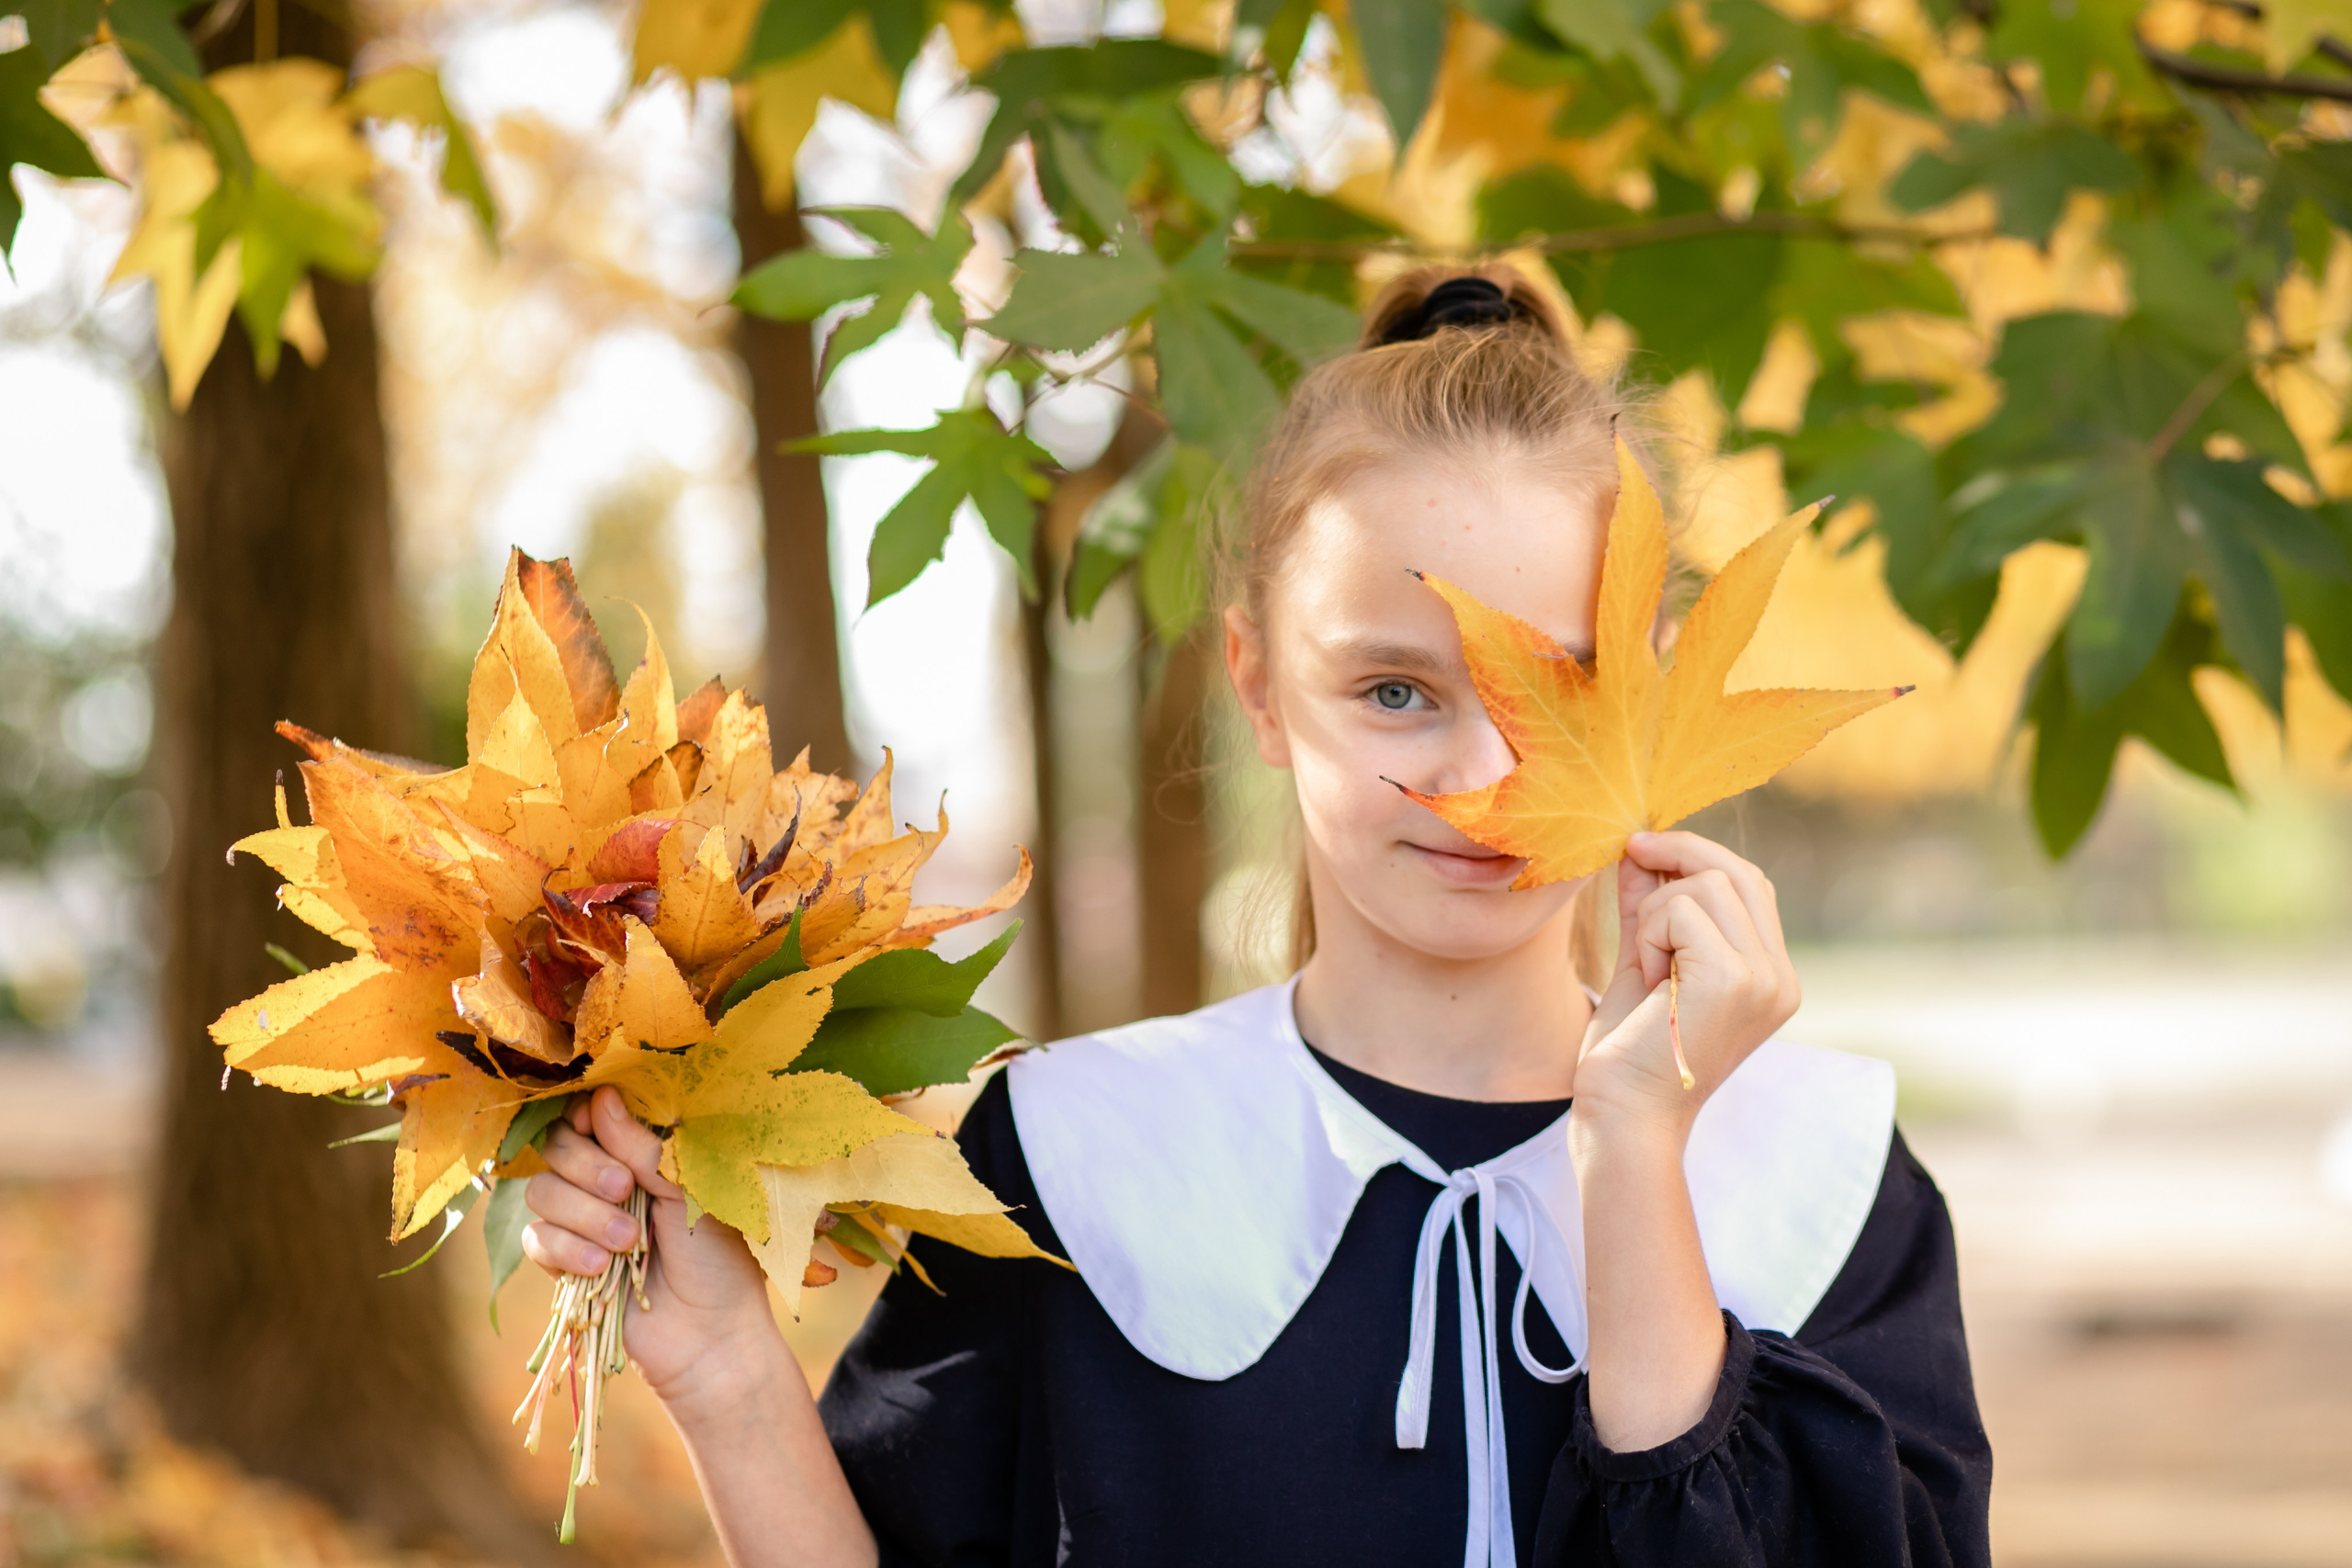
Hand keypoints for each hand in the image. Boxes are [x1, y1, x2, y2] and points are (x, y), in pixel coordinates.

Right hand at [523, 1085, 784, 1410]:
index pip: (590, 1114)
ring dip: (583, 1215)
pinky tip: (602, 1267)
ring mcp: (582, 1221)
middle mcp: (607, 1180)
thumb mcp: (689, 1190)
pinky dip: (567, 1250)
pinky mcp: (564, 1263)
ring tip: (628, 1242)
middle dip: (586, 1166)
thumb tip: (600, 1097)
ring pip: (542, 1192)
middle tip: (625, 1190)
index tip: (596, 1123)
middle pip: (556, 1145)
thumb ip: (644, 1148)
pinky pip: (536, 1239)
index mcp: (643, 1153)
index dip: (585, 1116)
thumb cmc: (717, 1257)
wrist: (710, 1337)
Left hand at [1575, 831, 1799, 1140]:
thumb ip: (1649, 908)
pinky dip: (1649, 934)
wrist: (1622, 1117)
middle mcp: (1780, 977)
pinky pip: (1683, 908)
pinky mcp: (1734, 978)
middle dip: (1677, 853)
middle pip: (1738, 872)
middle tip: (1630, 851)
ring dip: (1656, 912)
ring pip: (1706, 884)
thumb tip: (1640, 849)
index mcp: (1771, 977)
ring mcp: (1764, 978)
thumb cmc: (1628, 1053)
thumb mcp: (1643, 962)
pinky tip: (1648, 980)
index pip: (1749, 885)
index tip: (1643, 848)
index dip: (1697, 855)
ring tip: (1646, 967)